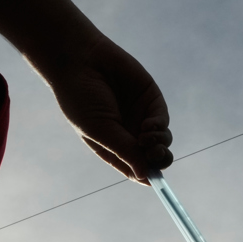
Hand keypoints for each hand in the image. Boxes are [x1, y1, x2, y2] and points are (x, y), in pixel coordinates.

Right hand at [44, 35, 172, 183]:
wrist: (80, 60)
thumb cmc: (80, 98)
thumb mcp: (100, 130)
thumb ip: (124, 150)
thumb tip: (144, 175)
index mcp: (110, 147)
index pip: (134, 169)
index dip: (145, 176)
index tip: (154, 181)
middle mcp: (126, 134)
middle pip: (152, 157)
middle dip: (158, 161)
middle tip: (153, 156)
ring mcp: (139, 117)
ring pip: (161, 141)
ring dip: (159, 145)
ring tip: (145, 137)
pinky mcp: (150, 99)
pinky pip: (162, 120)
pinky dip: (159, 127)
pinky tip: (148, 126)